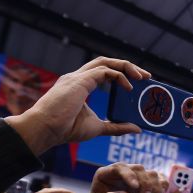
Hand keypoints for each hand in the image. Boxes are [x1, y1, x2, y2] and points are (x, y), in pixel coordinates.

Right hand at [5, 57, 148, 154]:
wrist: (45, 130)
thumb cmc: (65, 129)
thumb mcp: (97, 128)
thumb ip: (116, 127)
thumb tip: (137, 128)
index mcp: (79, 85)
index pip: (103, 71)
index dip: (121, 73)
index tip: (138, 81)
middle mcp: (78, 77)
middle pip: (106, 62)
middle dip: (127, 66)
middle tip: (147, 76)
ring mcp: (77, 77)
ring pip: (105, 62)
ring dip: (126, 67)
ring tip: (142, 77)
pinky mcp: (79, 81)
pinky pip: (104, 71)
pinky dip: (119, 76)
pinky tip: (129, 87)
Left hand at [88, 163, 166, 192]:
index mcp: (107, 174)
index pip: (119, 168)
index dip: (129, 175)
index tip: (135, 187)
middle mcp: (123, 172)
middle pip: (139, 169)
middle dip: (145, 183)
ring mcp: (137, 178)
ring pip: (151, 174)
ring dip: (156, 187)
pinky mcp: (148, 185)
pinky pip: (160, 180)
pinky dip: (163, 187)